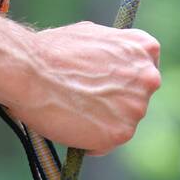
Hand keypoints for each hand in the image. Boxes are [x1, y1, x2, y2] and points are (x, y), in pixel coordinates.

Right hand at [8, 21, 160, 154]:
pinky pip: (106, 144)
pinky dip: (90, 142)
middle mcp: (149, 78)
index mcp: (144, 49)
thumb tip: (108, 62)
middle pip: (136, 98)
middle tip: (87, 103)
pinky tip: (70, 127)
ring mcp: (137, 107)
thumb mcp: (92, 35)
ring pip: (122, 123)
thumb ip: (111, 52)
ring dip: (102, 123)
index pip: (145, 69)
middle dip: (115, 103)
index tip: (110, 85)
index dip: (125, 79)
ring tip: (72, 113)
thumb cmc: (52, 51)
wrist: (31, 72)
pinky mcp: (121, 134)